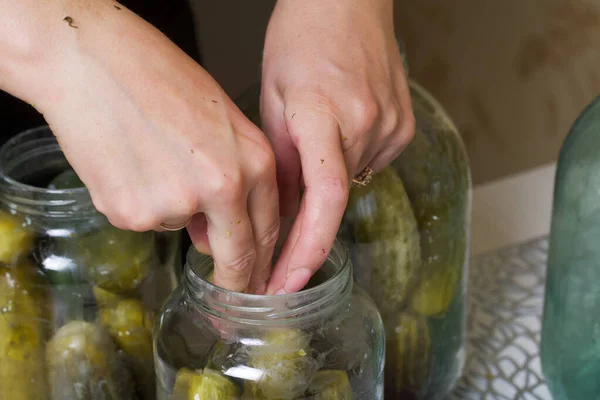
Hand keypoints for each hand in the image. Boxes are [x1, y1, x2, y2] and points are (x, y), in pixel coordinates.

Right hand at [2, 0, 278, 292]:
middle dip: (236, 282)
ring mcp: (175, 204)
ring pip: (180, 229)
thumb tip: (213, 231)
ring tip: (152, 159)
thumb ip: (235, 176)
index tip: (260, 285)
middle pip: (237, 256)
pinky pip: (145, 220)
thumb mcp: (221, 120)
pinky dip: (140, 203)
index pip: (268, 233)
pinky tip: (128, 163)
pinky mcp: (132, 214)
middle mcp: (222, 188)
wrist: (92, 62)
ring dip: (173, 212)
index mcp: (254, 162)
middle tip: (230, 300)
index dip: (262, 267)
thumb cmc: (158, 78)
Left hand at [261, 0, 414, 293]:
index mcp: (322, 113)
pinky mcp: (403, 128)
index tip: (287, 280)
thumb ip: (281, 160)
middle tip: (280, 251)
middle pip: (334, 199)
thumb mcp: (272, 97)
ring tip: (310, 144)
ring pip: (350, 182)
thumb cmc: (301, 38)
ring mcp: (390, 125)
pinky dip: (347, 164)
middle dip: (306, 229)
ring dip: (325, 185)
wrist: (347, 2)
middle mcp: (364, 122)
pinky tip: (336, 135)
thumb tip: (284, 214)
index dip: (306, 247)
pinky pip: (369, 164)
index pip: (324, 197)